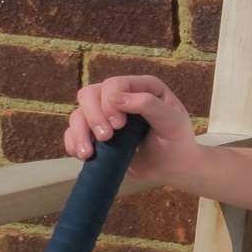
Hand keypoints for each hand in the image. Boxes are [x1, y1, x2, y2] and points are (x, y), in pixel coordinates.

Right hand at [65, 76, 201, 187]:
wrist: (173, 167)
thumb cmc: (177, 140)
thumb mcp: (171, 120)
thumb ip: (148, 104)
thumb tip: (114, 98)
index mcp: (141, 87)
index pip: (114, 84)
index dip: (110, 102)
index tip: (119, 125)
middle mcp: (121, 97)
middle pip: (89, 94)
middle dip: (93, 116)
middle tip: (106, 137)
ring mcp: (106, 115)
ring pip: (78, 113)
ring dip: (79, 132)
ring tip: (88, 153)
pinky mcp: (97, 134)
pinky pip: (74, 133)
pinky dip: (73, 143)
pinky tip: (83, 155)